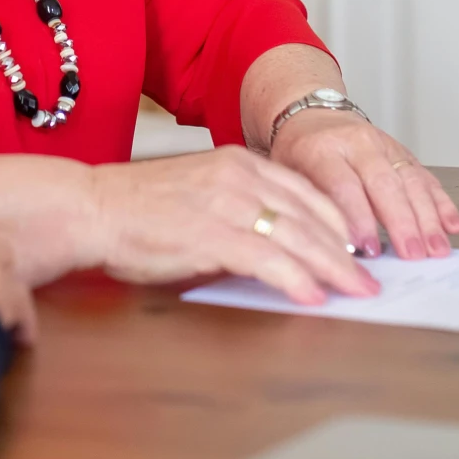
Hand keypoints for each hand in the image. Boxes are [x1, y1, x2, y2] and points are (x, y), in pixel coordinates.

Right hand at [87, 147, 378, 305]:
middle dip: (345, 252)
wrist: (90, 207)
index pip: (304, 192)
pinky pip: (266, 260)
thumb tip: (274, 243)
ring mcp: (226, 203)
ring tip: (356, 293)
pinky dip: (295, 279)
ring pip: (297, 238)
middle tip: (368, 280)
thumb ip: (237, 208)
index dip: (336, 223)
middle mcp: (238, 176)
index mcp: (237, 162)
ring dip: (333, 269)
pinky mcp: (210, 234)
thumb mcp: (198, 194)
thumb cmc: (136, 209)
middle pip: (309, 217)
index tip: (356, 249)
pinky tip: (313, 296)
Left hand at [270, 110, 458, 258]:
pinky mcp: (404, 153)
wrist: (314, 117)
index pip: (343, 185)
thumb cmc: (299, 153)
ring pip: (411, 181)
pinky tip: (451, 225)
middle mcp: (358, 144)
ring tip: (435, 248)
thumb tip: (332, 248)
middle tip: (411, 254)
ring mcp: (385, 146)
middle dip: (401, 223)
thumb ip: (311, 205)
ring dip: (428, 218)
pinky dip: (441, 203)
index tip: (367, 249)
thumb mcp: (289, 175)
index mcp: (321, 150)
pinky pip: (426, 177)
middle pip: (384, 184)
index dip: (358, 219)